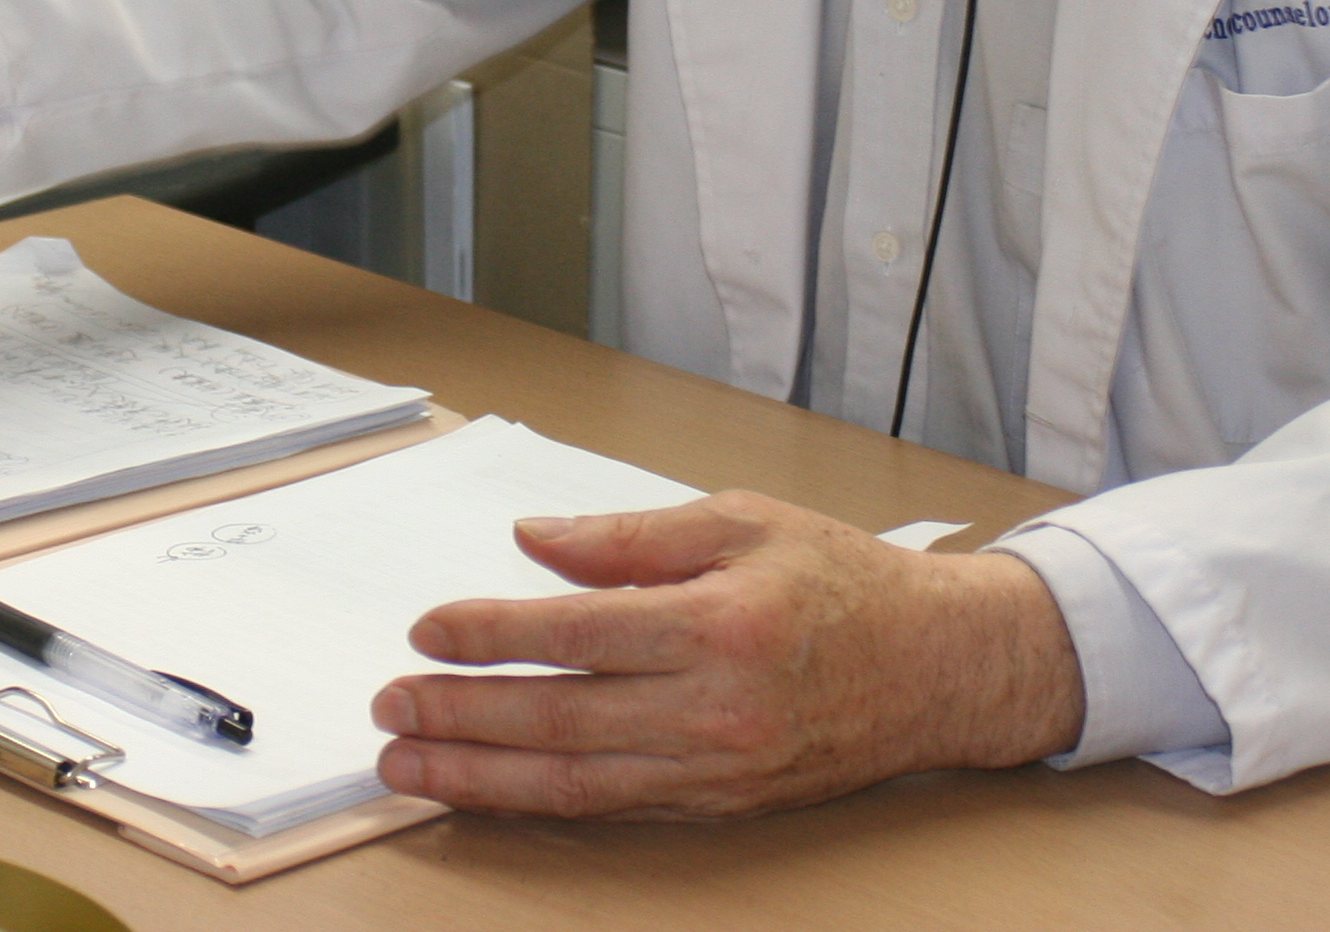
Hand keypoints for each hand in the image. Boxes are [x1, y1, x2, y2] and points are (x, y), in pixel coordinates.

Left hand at [369, 492, 1084, 818]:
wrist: (937, 668)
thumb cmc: (843, 583)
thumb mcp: (743, 521)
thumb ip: (632, 537)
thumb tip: (535, 542)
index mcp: (719, 622)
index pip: (576, 632)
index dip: (491, 632)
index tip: (430, 626)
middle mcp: (715, 706)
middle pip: (559, 717)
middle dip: (462, 714)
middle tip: (392, 703)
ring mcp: (716, 767)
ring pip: (575, 781)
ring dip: (480, 774)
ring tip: (410, 763)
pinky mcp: (719, 803)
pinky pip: (613, 807)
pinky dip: (539, 801)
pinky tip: (488, 787)